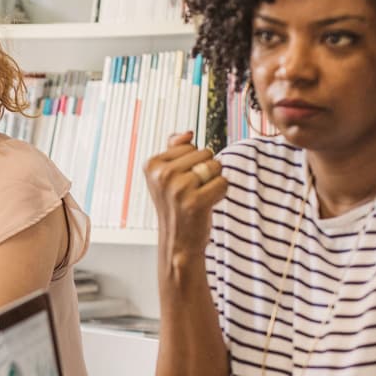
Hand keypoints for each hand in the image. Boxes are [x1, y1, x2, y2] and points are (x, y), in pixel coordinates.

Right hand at [142, 132, 228, 256]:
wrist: (178, 242)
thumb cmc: (176, 206)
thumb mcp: (167, 175)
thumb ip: (175, 148)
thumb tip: (188, 133)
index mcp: (152, 164)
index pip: (190, 145)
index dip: (193, 163)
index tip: (181, 182)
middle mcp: (163, 175)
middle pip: (205, 153)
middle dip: (206, 171)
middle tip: (192, 192)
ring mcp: (178, 188)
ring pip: (215, 166)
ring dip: (214, 181)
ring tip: (199, 197)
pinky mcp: (195, 202)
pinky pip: (223, 182)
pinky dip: (221, 193)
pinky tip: (208, 205)